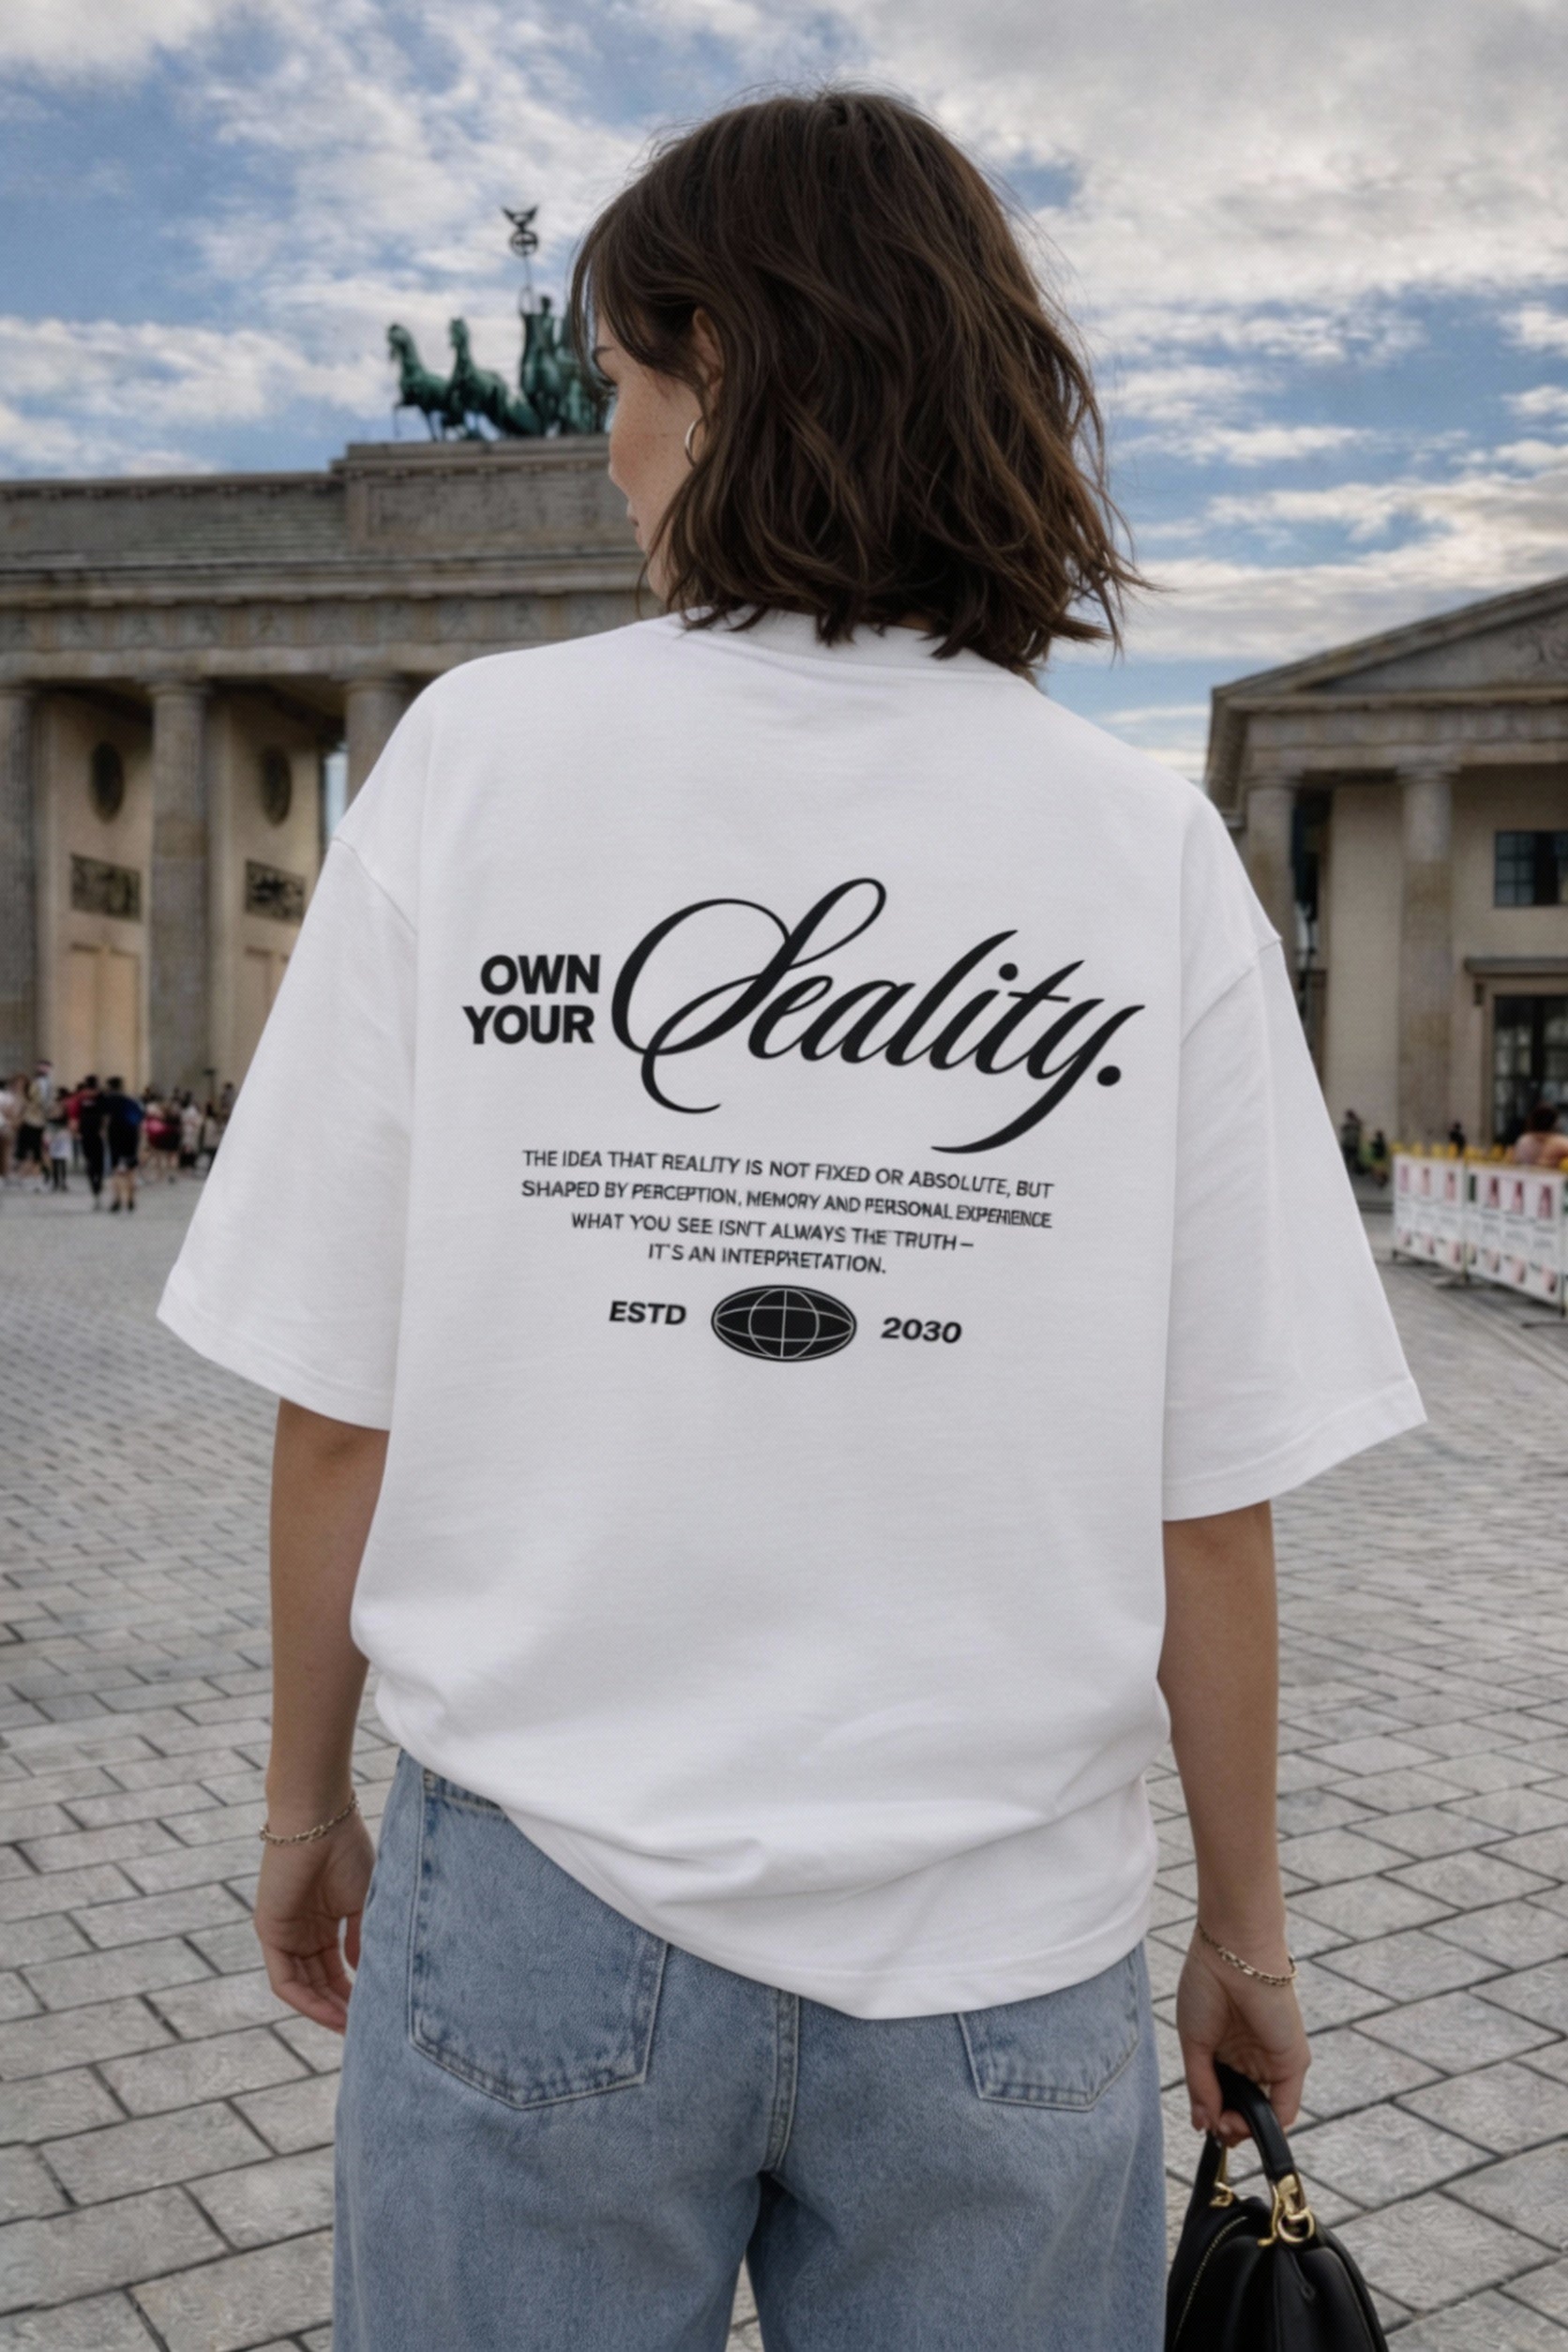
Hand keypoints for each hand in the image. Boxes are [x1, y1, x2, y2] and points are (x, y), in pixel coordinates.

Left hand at [252, 1810, 375, 2033]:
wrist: (320, 1819)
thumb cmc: (347, 1850)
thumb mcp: (363, 1901)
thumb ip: (362, 1939)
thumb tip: (362, 1973)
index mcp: (326, 1919)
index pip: (337, 1967)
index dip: (354, 1991)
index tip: (375, 2011)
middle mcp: (304, 1929)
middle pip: (320, 1980)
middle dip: (340, 2006)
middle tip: (363, 2029)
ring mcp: (285, 1931)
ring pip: (303, 1984)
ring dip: (324, 2009)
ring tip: (350, 2028)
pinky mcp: (269, 1931)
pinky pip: (285, 1979)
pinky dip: (306, 1999)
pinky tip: (330, 2013)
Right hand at [1175, 1929, 1309, 2141]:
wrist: (1232, 1954)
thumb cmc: (1207, 1986)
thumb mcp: (1194, 2043)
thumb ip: (1200, 2086)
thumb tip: (1202, 2124)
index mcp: (1227, 2051)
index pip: (1225, 2097)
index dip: (1215, 2117)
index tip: (1203, 2121)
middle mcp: (1251, 2059)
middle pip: (1244, 2110)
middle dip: (1230, 2128)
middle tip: (1216, 2127)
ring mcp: (1272, 2061)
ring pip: (1265, 2114)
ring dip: (1246, 2129)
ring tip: (1226, 2124)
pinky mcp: (1292, 2061)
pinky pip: (1286, 2106)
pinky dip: (1268, 2124)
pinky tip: (1244, 2120)